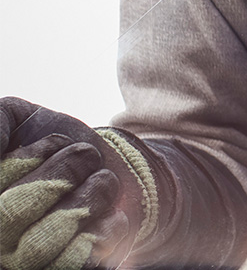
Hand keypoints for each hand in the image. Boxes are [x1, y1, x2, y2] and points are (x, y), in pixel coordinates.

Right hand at [1, 98, 149, 269]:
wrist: (109, 169)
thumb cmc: (51, 143)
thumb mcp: (15, 117)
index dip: (30, 159)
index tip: (57, 143)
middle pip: (10, 213)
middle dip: (62, 174)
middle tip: (87, 156)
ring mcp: (24, 265)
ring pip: (41, 243)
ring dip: (88, 198)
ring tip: (103, 181)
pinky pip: (77, 262)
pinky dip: (104, 229)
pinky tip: (111, 214)